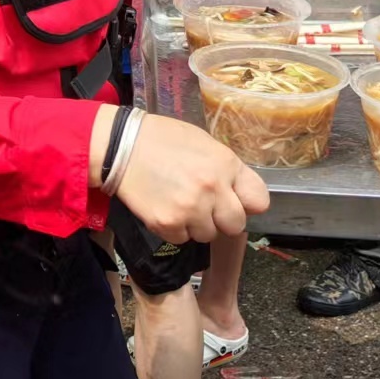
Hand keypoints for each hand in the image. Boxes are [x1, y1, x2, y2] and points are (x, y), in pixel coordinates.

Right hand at [114, 115, 269, 244]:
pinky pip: (182, 239)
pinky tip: (164, 207)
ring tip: (179, 203)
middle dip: (222, 218)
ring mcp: (190, 209)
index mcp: (225, 164)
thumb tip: (239, 192)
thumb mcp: (203, 143)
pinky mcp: (168, 224)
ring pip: (208, 235)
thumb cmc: (162, 139)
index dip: (246, 202)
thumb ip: (225, 168)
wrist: (120, 146)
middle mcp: (213, 188)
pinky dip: (174, 229)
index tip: (235, 201)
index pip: (259, 200)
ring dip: (196, 225)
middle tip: (204, 206)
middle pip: (236, 225)